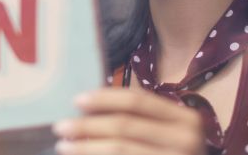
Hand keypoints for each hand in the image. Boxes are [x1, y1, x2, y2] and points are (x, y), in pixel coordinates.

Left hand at [53, 89, 205, 154]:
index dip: (105, 98)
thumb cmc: (172, 154)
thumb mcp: (167, 133)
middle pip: (125, 125)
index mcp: (186, 119)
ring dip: (86, 147)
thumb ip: (138, 119)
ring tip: (63, 146)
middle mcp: (186, 140)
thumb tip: (88, 108)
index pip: (138, 101)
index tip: (77, 100)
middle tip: (60, 126)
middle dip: (88, 125)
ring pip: (120, 149)